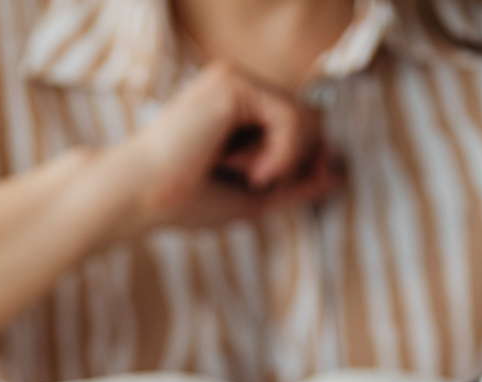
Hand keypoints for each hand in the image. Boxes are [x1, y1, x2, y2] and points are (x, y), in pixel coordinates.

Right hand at [113, 62, 342, 231]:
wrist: (140, 197)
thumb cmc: (186, 200)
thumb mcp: (256, 196)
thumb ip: (297, 182)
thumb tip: (341, 173)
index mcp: (238, 107)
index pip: (302, 123)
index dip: (308, 157)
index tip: (281, 186)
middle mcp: (238, 86)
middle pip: (312, 118)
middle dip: (296, 160)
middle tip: (255, 180)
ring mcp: (234, 80)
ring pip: (308, 116)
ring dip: (288, 159)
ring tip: (249, 175)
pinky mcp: (233, 84)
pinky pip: (293, 117)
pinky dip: (285, 154)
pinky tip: (253, 170)